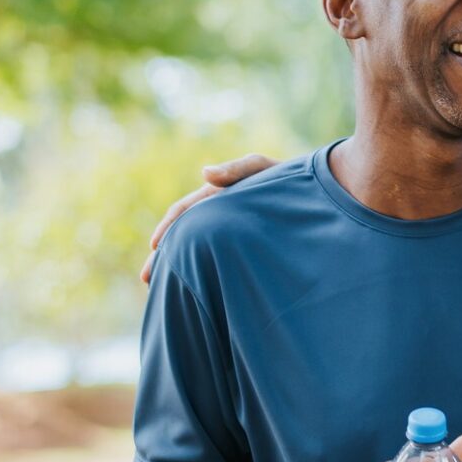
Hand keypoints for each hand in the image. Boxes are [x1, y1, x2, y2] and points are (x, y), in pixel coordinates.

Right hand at [140, 152, 280, 282]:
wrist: (314, 195)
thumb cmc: (289, 179)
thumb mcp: (264, 169)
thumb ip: (237, 169)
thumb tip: (204, 173)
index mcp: (215, 196)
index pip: (183, 211)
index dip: (168, 228)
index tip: (154, 247)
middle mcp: (216, 215)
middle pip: (182, 236)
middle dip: (163, 257)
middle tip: (146, 279)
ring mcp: (227, 232)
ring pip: (195, 251)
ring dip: (178, 267)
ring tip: (163, 291)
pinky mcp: (241, 248)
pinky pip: (216, 261)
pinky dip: (201, 272)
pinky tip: (197, 292)